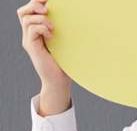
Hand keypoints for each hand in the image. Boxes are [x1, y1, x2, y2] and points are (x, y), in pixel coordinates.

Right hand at [17, 0, 68, 114]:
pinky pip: (31, 30)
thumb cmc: (65, 62)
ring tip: (52, 27)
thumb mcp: (66, 42)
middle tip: (47, 9)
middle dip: (33, 6)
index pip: (29, 11)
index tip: (49, 0)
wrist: (59, 80)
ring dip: (41, 19)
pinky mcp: (31, 47)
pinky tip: (52, 35)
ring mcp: (29, 40)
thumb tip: (78, 14)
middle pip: (22, 12)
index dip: (36, 2)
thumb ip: (64, 29)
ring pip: (26, 19)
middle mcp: (30, 34)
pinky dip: (42, 28)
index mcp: (37, 31)